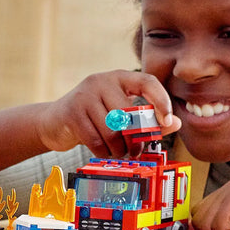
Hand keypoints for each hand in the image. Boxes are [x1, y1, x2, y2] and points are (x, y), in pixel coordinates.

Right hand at [35, 70, 178, 158]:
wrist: (54, 121)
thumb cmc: (94, 118)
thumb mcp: (120, 114)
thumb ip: (147, 118)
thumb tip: (176, 123)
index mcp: (117, 78)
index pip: (146, 81)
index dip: (160, 99)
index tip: (168, 120)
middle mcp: (100, 81)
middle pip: (129, 114)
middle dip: (135, 139)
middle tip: (134, 150)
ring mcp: (84, 95)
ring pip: (113, 131)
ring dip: (118, 148)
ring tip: (117, 151)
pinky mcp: (72, 112)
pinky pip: (96, 140)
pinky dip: (103, 151)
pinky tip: (103, 151)